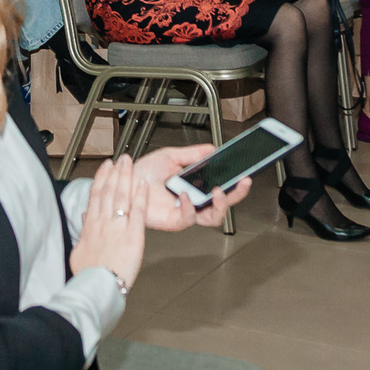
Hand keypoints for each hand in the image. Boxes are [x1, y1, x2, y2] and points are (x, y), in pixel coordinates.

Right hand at [68, 158, 148, 288]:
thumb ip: (83, 233)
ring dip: (126, 178)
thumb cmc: (88, 274)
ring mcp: (118, 227)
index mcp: (91, 226)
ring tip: (131, 164)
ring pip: (122, 197)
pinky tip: (143, 185)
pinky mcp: (133, 236)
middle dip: (116, 173)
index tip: (105, 167)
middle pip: (109, 191)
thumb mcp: (79, 252)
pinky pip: (138, 212)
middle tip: (121, 159)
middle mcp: (104, 223)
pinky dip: (140, 197)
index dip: (101, 178)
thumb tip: (84, 221)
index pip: (95, 195)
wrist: (97, 286)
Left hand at [131, 144, 249, 228]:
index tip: (245, 174)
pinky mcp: (173, 221)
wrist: (124, 180)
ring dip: (220, 204)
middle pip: (223, 206)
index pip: (222, 189)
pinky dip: (190, 206)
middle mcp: (193, 202)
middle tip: (243, 182)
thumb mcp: (172, 156)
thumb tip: (213, 149)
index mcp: (195, 187)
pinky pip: (188, 219)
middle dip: (237, 195)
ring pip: (212, 217)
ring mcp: (185, 213)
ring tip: (218, 191)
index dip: (236, 185)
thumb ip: (193, 153)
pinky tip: (186, 194)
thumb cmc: (144, 172)